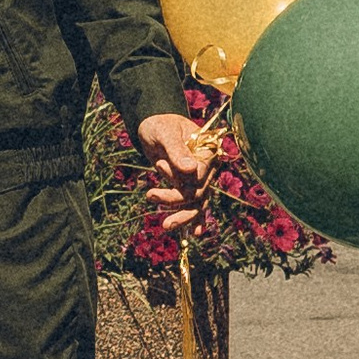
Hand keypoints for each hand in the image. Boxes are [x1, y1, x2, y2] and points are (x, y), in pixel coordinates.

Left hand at [136, 109, 216, 235]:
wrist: (153, 126)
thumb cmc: (160, 125)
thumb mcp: (165, 134)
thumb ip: (177, 150)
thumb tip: (190, 169)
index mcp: (207, 151)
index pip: (200, 174)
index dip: (181, 176)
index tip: (159, 165)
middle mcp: (207, 167)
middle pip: (197, 191)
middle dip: (176, 199)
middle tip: (151, 196)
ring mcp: (199, 178)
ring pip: (196, 203)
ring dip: (182, 215)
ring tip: (165, 225)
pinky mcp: (189, 186)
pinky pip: (194, 205)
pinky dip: (194, 218)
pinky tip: (194, 233)